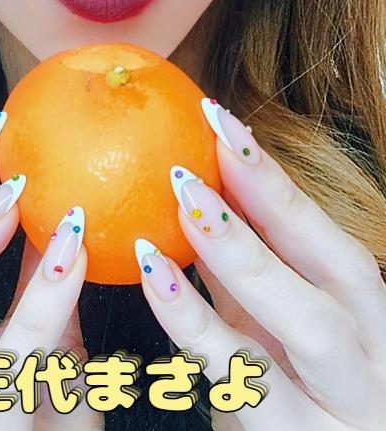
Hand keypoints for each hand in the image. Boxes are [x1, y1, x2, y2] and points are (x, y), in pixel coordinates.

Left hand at [135, 98, 385, 430]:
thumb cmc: (287, 385)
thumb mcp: (272, 323)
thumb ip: (248, 268)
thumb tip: (197, 192)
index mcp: (358, 310)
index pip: (322, 232)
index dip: (273, 176)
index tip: (222, 121)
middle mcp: (365, 349)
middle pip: (333, 264)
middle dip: (271, 199)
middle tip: (211, 144)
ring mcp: (336, 400)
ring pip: (303, 321)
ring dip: (240, 253)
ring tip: (185, 199)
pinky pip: (241, 375)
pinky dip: (194, 322)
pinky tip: (156, 275)